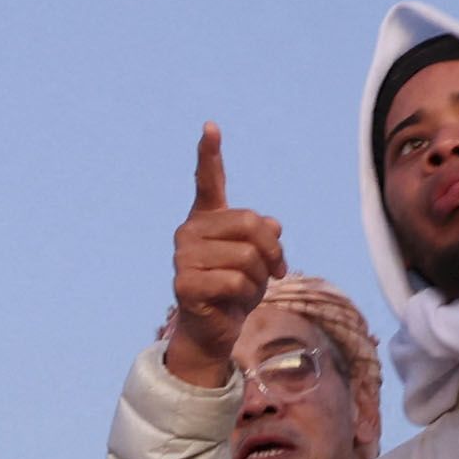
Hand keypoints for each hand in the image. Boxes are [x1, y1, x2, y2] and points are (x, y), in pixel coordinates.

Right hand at [161, 125, 285, 388]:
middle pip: (252, 224)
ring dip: (259, 280)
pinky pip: (235, 281)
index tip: (211, 127)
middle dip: (272, 252)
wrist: (214, 331)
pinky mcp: (184, 283)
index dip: (209, 154)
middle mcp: (190, 231)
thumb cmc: (237, 290)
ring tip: (246, 291)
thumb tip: (271, 224)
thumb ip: (265, 235)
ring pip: (247, 257)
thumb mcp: (260, 258)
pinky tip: (232, 304)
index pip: (208, 181)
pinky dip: (245, 296)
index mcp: (207, 219)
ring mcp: (183, 257)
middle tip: (274, 272)